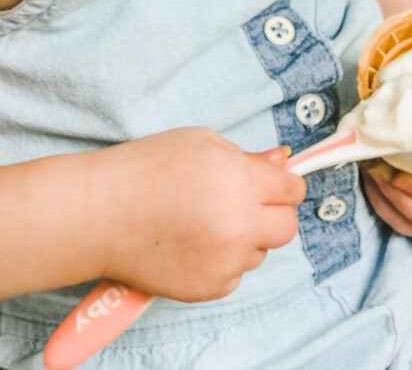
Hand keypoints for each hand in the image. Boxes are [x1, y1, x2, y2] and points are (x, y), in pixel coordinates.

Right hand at [89, 127, 305, 302]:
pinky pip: (233, 275)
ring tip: (206, 220)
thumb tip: (281, 162)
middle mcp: (239, 226)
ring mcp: (224, 262)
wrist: (98, 213)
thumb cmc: (145, 169)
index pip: (293, 190)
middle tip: (245, 202)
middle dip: (272, 213)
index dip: (282, 183)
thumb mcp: (201, 142)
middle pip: (287, 227)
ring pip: (259, 252)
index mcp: (241, 183)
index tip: (271, 183)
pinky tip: (194, 243)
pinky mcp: (207, 288)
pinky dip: (222, 262)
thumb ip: (248, 157)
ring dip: (245, 237)